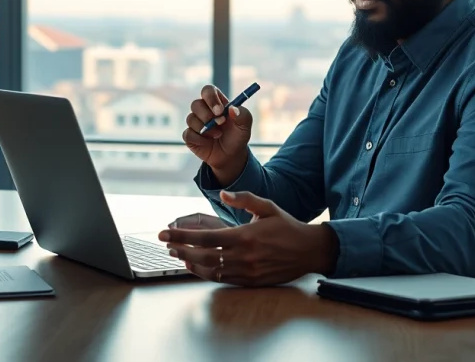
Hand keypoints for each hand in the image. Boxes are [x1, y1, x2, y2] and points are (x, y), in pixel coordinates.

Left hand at [158, 191, 337, 286]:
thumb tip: (223, 193)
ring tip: (178, 255)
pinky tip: (197, 266)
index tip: (165, 234)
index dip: (181, 236)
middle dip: (180, 250)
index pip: (204, 237)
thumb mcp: (267, 206)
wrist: (310, 250)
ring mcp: (247, 271)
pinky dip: (206, 274)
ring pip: (210, 271)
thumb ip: (244, 199)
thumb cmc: (287, 226)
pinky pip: (222, 279)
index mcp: (245, 235)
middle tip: (166, 245)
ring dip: (190, 263)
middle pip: (202, 256)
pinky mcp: (251, 281)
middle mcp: (243, 256)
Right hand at [182, 85, 252, 186]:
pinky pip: (187, 134)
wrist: (231, 156)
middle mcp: (204, 110)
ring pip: (190, 119)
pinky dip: (199, 139)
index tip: (219, 110)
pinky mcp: (190, 136)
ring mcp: (195, 123)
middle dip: (207, 115)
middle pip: (196, 104)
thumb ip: (242, 115)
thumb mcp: (245, 126)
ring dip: (205, 129)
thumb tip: (232, 109)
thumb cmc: (237, 136)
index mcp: (216, 102)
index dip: (211, 97)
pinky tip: (208, 143)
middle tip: (220, 123)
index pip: (207, 90)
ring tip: (218, 135)